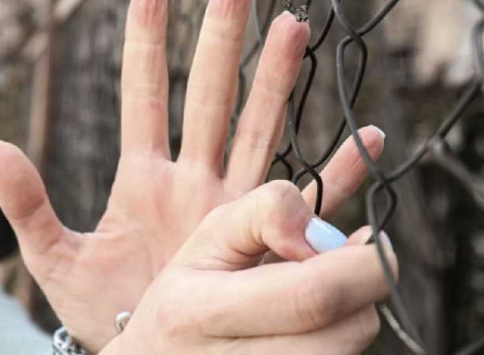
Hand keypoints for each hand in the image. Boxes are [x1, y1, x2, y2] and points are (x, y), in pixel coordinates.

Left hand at [0, 0, 385, 349]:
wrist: (149, 353)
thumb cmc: (98, 309)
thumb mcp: (54, 258)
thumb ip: (26, 206)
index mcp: (142, 178)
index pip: (145, 95)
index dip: (147, 42)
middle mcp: (194, 180)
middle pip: (212, 94)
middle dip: (222, 36)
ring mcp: (233, 206)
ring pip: (261, 128)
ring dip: (278, 80)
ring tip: (293, 26)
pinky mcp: (266, 243)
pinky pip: (312, 202)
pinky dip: (340, 174)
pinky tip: (366, 138)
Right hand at [100, 183, 394, 353]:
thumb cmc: (187, 293)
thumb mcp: (209, 236)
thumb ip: (267, 212)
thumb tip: (332, 236)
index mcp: (201, 311)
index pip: (313, 295)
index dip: (360, 263)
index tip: (366, 238)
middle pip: (351, 329)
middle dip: (364, 285)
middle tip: (347, 261)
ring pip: (352, 349)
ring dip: (352, 313)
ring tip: (315, 296)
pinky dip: (340, 335)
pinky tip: (313, 322)